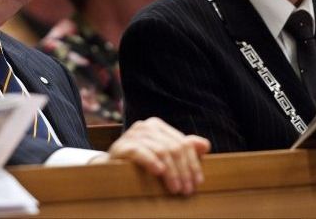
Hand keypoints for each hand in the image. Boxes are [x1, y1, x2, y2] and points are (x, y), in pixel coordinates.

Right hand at [90, 117, 209, 194]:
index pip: (183, 142)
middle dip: (184, 170)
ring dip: (172, 172)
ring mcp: (133, 134)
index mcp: (158, 126)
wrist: (109, 170)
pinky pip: (140, 152)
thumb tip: (205, 145)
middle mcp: (146, 126)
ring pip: (161, 150)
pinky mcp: (121, 145)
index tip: (198, 182)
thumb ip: (183, 150)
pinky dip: (151, 161)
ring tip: (175, 189)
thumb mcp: (164, 157)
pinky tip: (159, 172)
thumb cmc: (140, 164)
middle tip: (187, 190)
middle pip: (174, 147)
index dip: (193, 163)